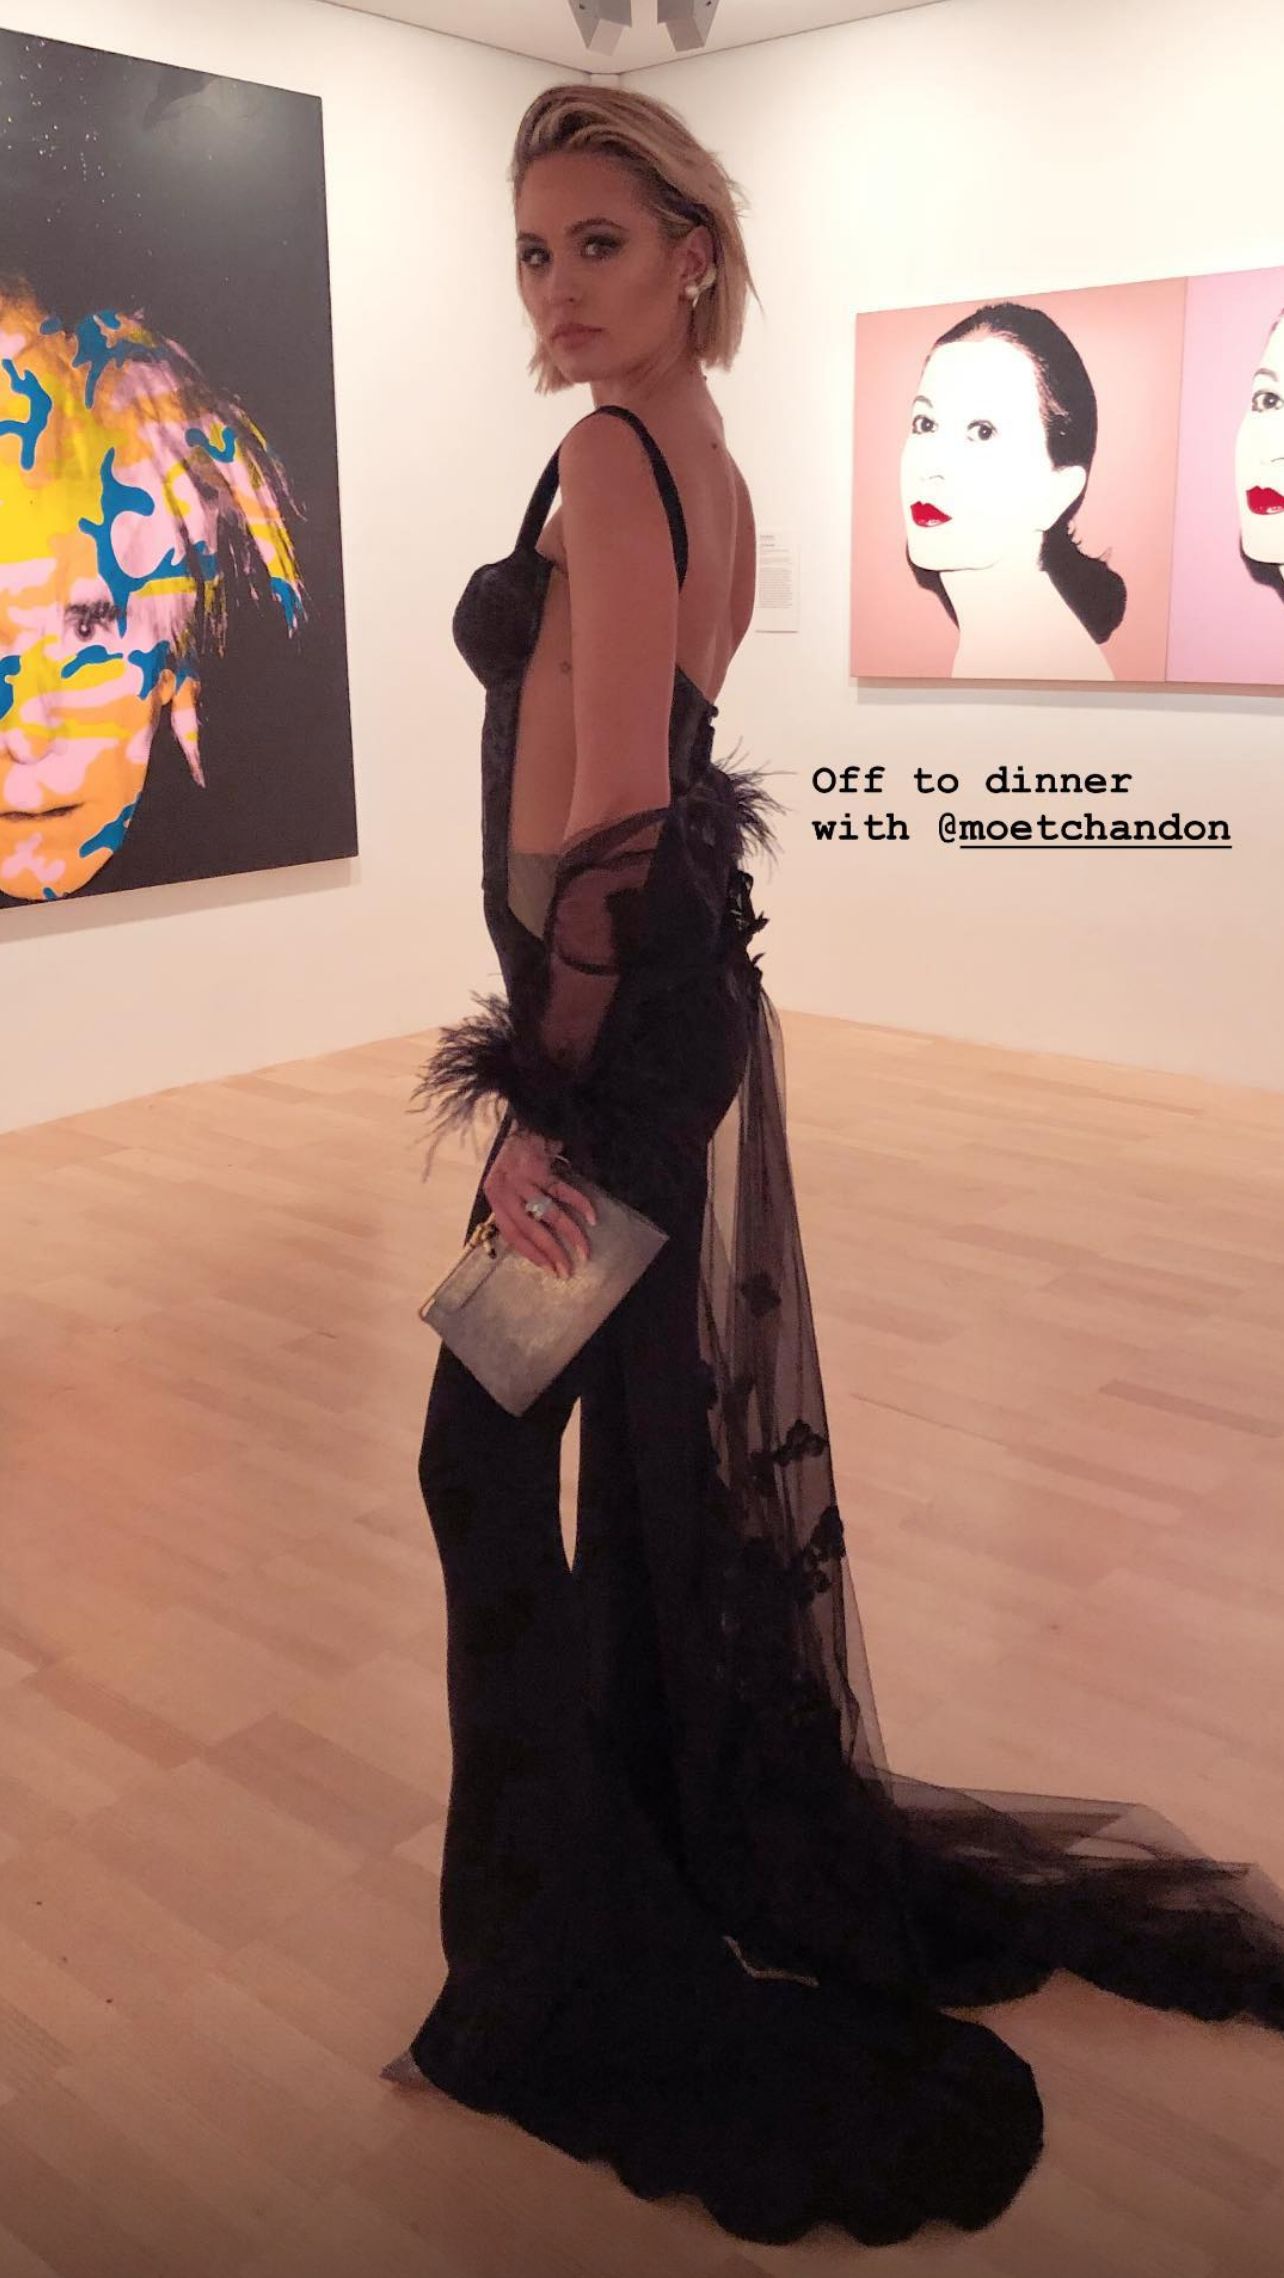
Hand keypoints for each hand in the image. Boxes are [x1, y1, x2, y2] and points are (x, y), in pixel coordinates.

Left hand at [483, 1126, 596, 1277]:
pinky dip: (580, 1205)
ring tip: (584, 1250)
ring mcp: (522, 1177)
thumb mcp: (508, 1182)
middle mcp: (505, 1188)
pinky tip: (592, 1218)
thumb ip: (515, 1206)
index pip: (511, 1234)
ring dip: (569, 1234)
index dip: (531, 1253)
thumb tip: (536, 1238)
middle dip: (551, 1251)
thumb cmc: (520, 1153)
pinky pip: (563, 1192)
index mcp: (495, 1196)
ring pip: (549, 1214)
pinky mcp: (540, 1167)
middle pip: (530, 1228)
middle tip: (567, 1269)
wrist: (529, 1118)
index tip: (549, 1268)